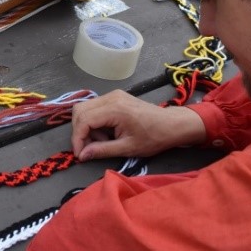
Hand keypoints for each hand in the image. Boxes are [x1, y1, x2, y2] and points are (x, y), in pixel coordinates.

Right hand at [71, 90, 206, 161]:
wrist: (172, 124)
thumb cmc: (154, 137)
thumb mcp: (128, 148)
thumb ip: (102, 150)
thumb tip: (82, 155)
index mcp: (114, 109)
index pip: (83, 120)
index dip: (77, 138)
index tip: (80, 154)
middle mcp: (110, 97)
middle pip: (80, 110)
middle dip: (80, 131)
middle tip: (89, 148)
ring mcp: (112, 95)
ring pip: (85, 108)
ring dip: (87, 126)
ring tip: (102, 141)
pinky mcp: (115, 97)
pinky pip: (95, 107)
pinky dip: (94, 121)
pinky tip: (107, 133)